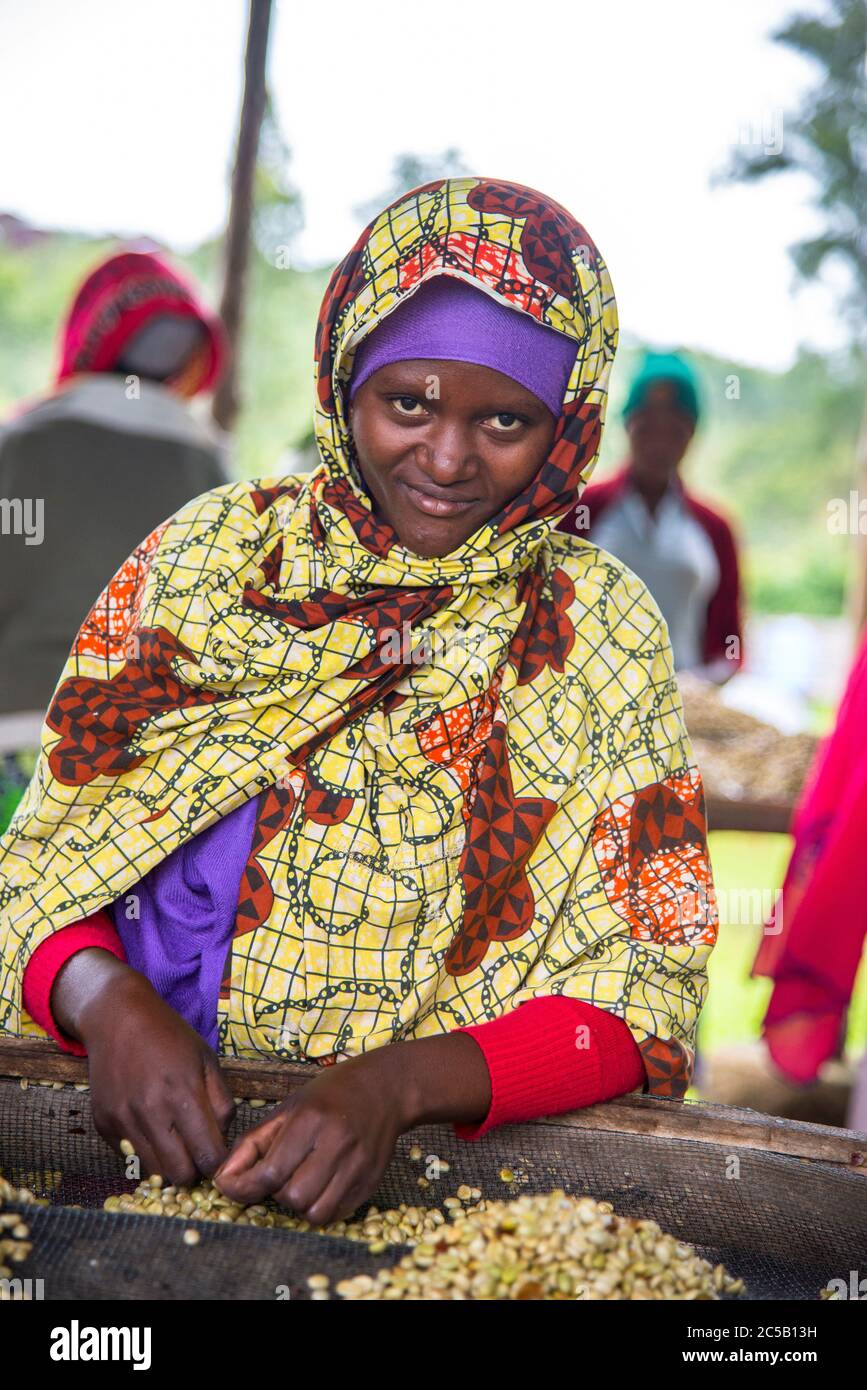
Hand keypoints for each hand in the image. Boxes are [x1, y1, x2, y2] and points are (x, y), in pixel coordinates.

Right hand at [52, 949, 233, 1184]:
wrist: (117, 1017)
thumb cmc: (169, 1036)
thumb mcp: (207, 1059)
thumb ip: (221, 1103)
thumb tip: (222, 1141)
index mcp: (183, 1093)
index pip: (208, 1156)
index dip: (218, 1163)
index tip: (218, 1156)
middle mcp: (151, 1111)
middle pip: (180, 1175)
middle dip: (194, 1171)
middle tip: (196, 1155)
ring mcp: (123, 1120)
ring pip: (154, 1173)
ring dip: (169, 1165)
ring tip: (175, 1143)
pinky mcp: (104, 1124)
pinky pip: (130, 1156)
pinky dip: (144, 1150)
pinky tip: (149, 1126)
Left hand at [214, 1032, 490, 1223]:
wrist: (386, 1088)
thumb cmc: (330, 1095)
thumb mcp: (288, 1108)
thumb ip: (253, 1143)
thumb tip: (222, 1180)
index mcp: (310, 1119)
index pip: (270, 1172)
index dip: (244, 1186)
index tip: (231, 1186)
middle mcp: (337, 1143)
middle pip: (292, 1196)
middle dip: (278, 1191)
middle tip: (281, 1173)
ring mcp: (358, 1164)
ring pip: (314, 1212)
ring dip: (300, 1203)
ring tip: (302, 1179)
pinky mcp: (371, 1181)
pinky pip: (336, 1214)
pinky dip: (321, 1207)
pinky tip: (322, 1184)